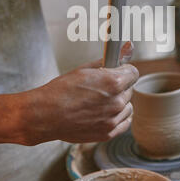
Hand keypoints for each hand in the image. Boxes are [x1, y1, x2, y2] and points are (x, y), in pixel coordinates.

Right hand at [22, 43, 138, 144]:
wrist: (46, 115)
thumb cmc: (61, 91)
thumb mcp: (84, 69)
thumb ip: (108, 61)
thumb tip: (127, 47)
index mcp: (113, 82)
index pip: (133, 73)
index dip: (124, 71)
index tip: (117, 72)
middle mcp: (116, 101)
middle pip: (129, 89)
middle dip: (119, 87)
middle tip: (101, 88)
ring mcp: (113, 119)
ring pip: (127, 106)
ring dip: (118, 103)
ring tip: (99, 102)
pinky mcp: (108, 133)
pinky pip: (124, 122)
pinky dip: (118, 117)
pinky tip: (104, 113)